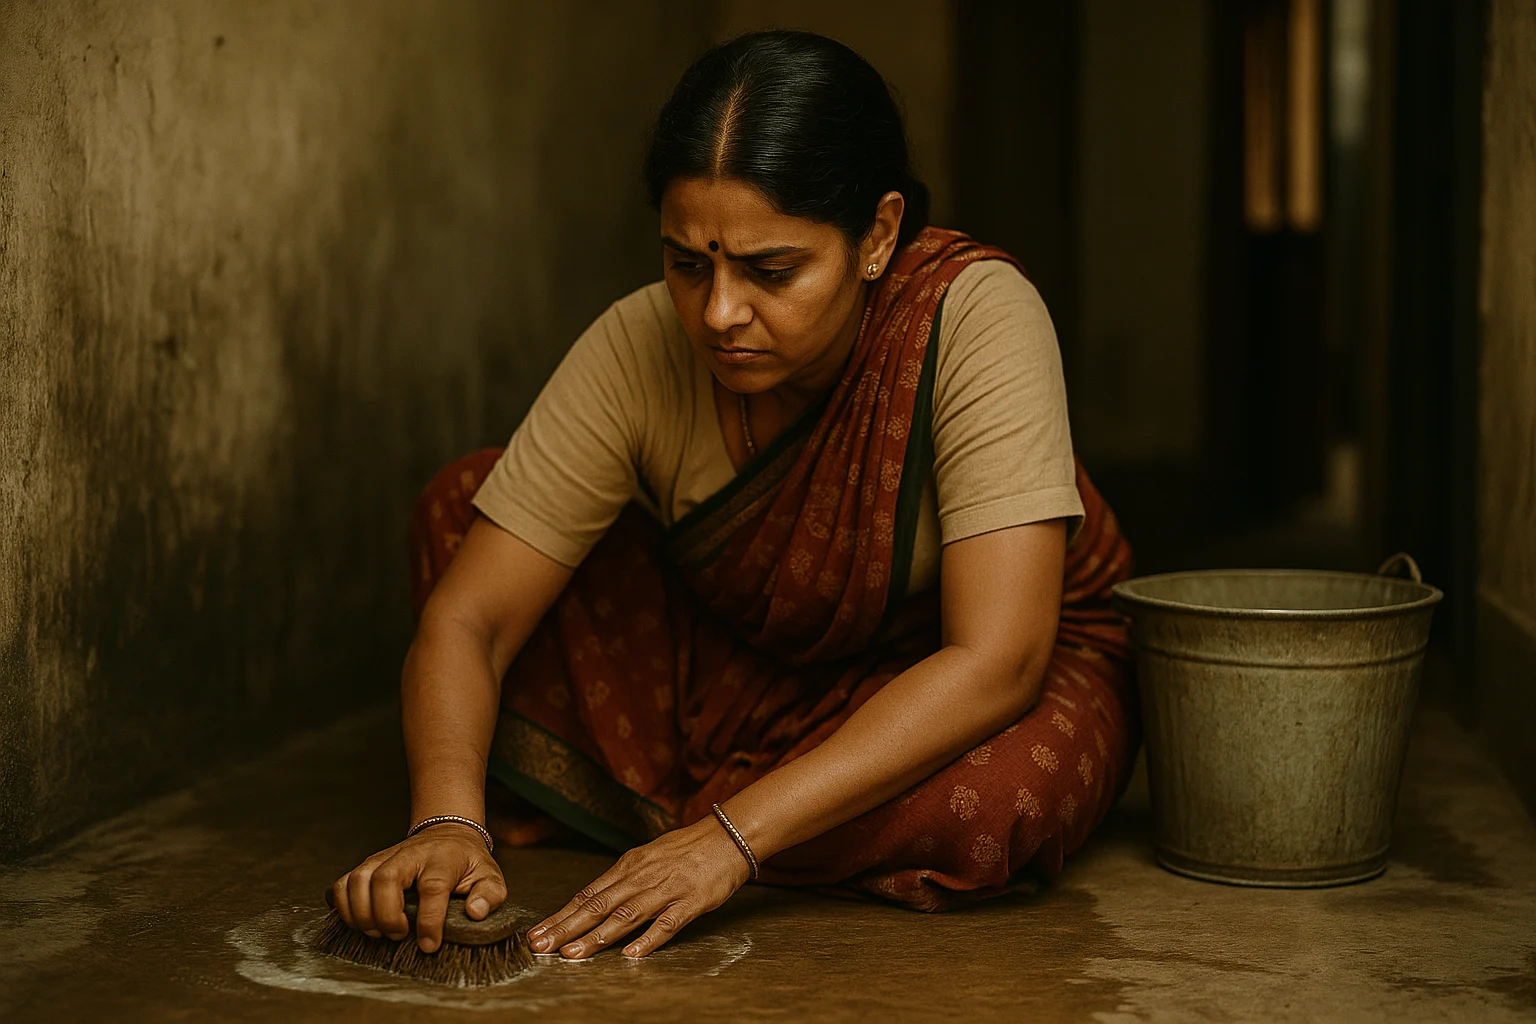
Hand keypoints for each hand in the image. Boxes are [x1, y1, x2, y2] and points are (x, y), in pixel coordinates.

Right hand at [327, 822, 505, 951]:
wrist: (448, 835)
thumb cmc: (467, 863)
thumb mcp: (489, 876)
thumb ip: (488, 895)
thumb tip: (476, 913)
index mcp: (443, 858)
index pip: (433, 886)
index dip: (429, 919)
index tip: (429, 945)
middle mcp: (409, 855)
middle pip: (386, 878)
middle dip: (386, 914)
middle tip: (397, 936)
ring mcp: (384, 858)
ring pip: (358, 878)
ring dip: (361, 912)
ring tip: (376, 933)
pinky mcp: (367, 866)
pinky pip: (342, 883)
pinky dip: (342, 906)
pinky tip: (357, 923)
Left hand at [528, 816, 750, 958]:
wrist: (728, 836)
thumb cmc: (687, 849)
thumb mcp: (647, 857)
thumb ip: (623, 880)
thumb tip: (594, 899)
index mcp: (628, 867)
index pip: (587, 895)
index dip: (561, 916)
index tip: (537, 934)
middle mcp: (641, 878)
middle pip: (598, 906)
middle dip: (566, 928)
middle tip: (540, 946)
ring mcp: (666, 890)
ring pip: (626, 915)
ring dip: (597, 936)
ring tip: (572, 954)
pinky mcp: (691, 902)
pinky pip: (668, 923)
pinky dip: (649, 939)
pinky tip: (632, 954)